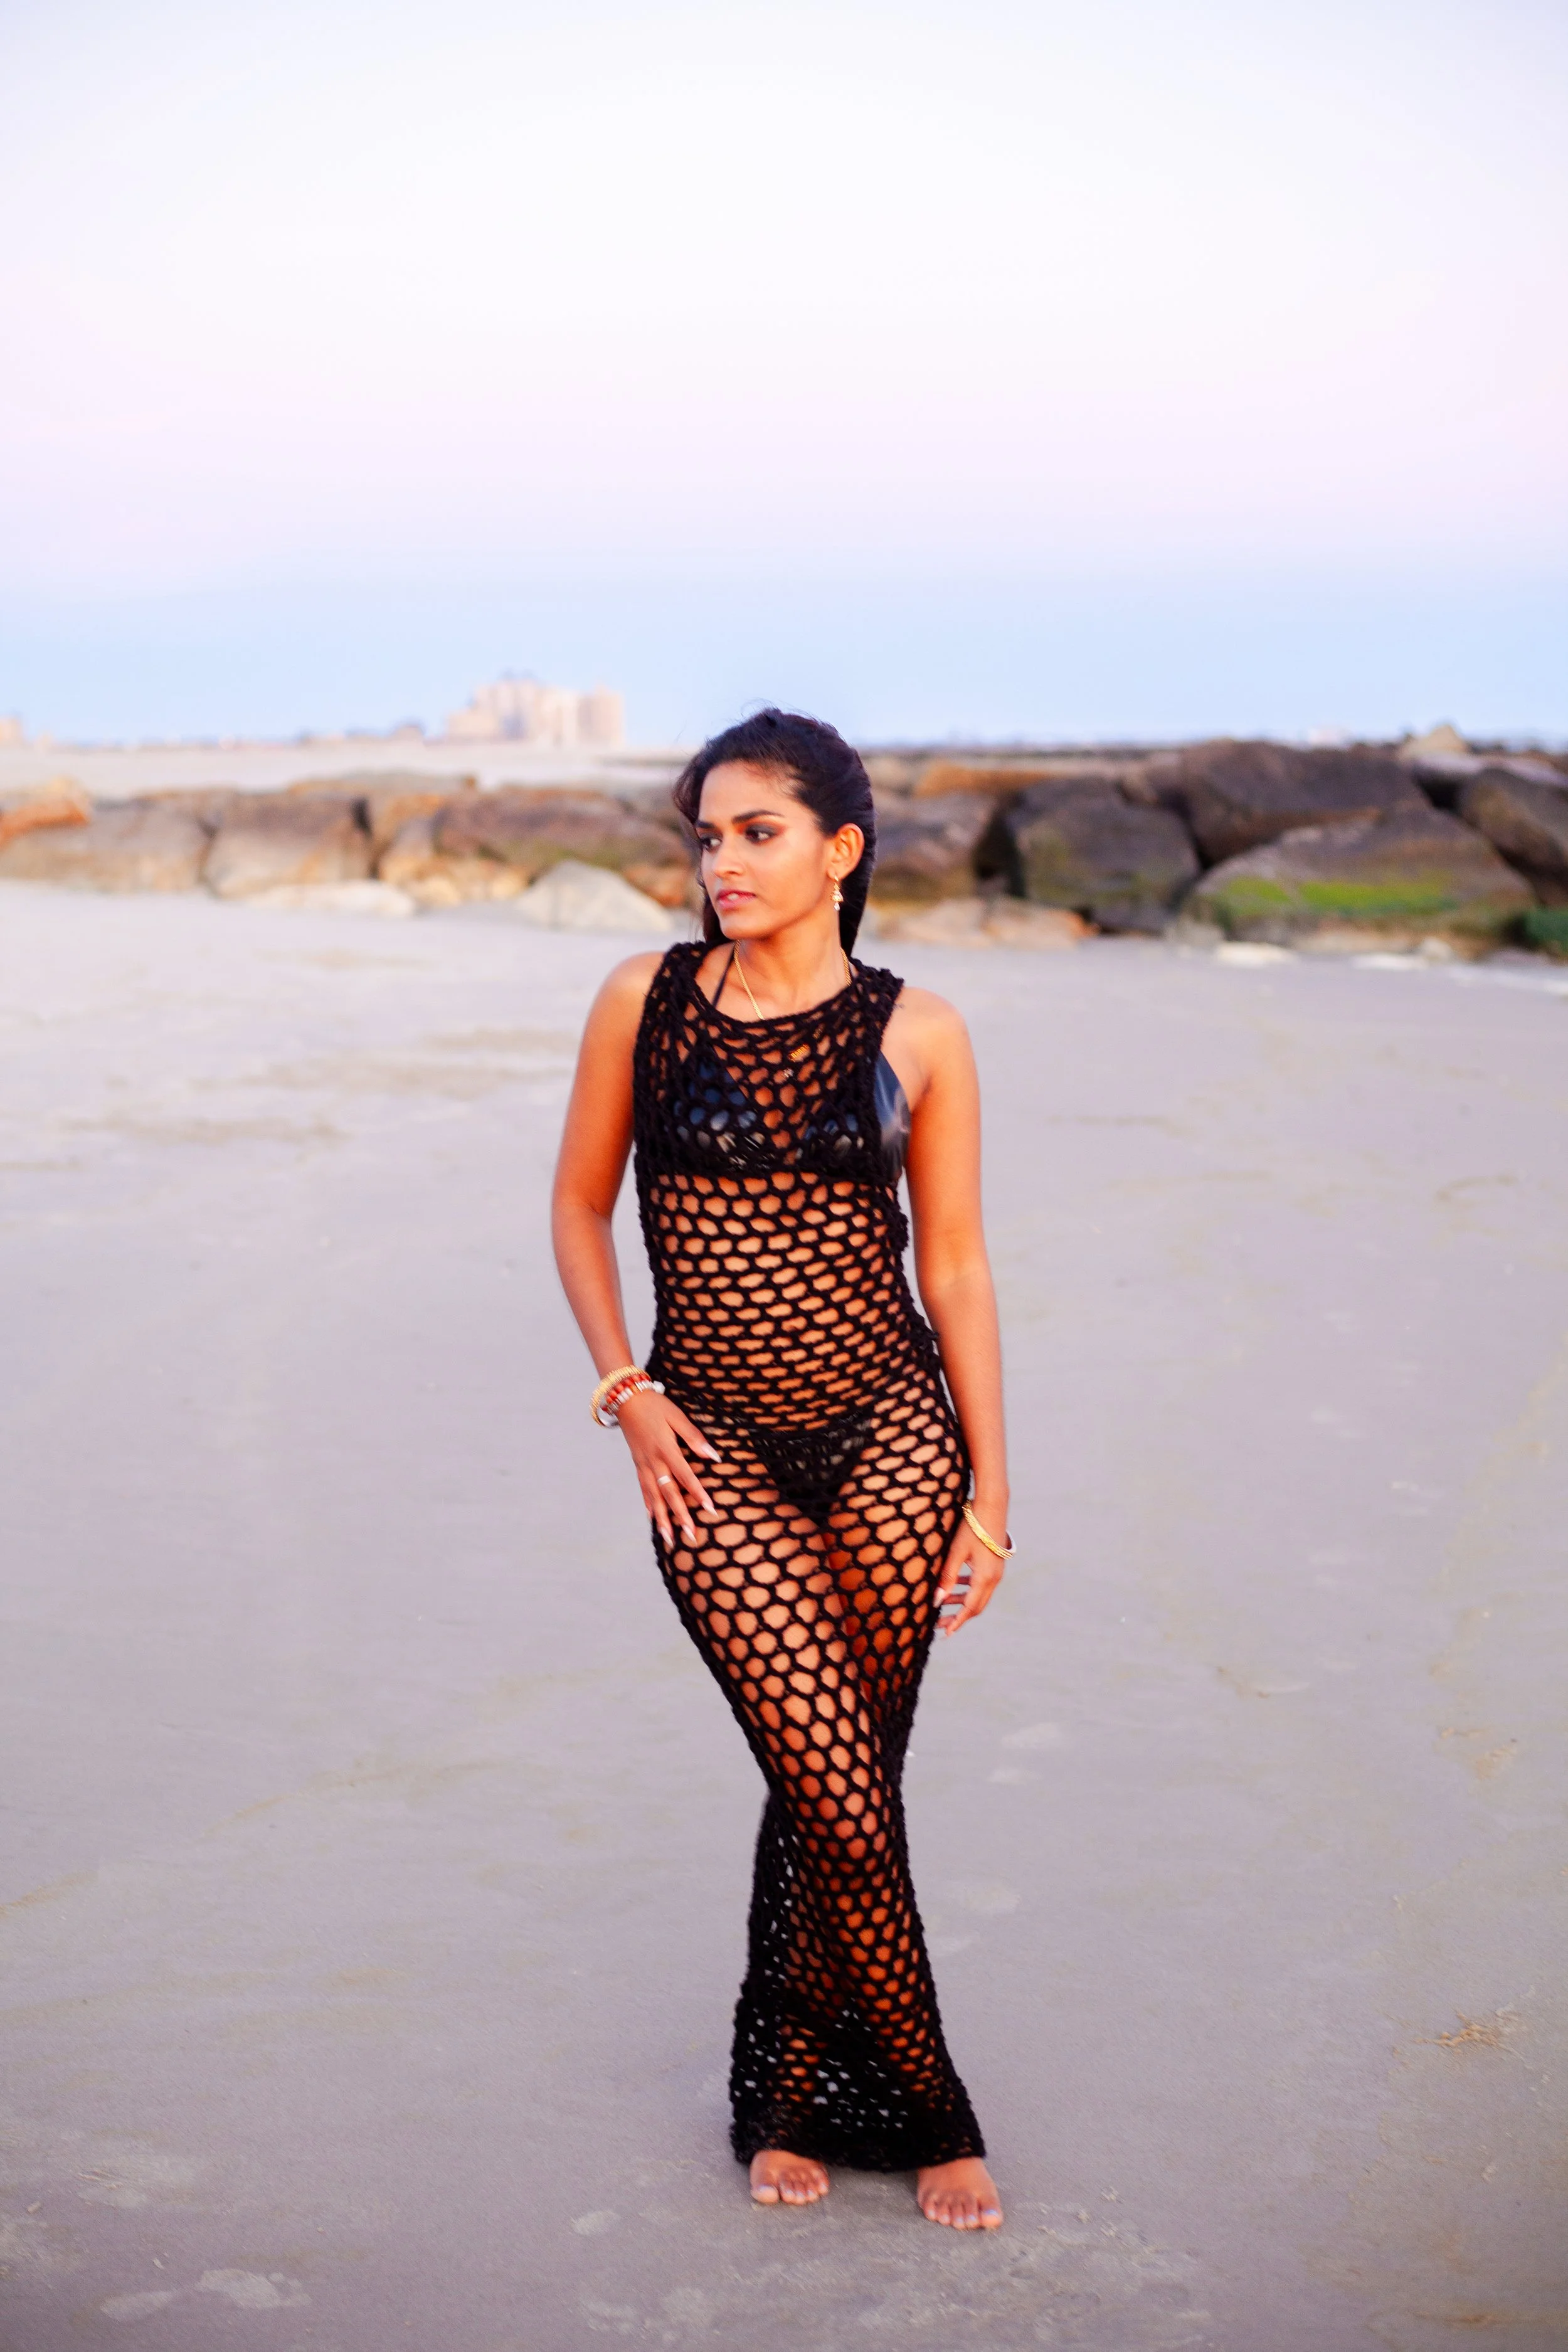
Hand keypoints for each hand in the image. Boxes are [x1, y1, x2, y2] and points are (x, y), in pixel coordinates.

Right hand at [615, 1386, 721, 1545]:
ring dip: (662, 1519)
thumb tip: (713, 1455)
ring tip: (669, 1539)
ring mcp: (643, 1465)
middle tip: (691, 1536)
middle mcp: (653, 1462)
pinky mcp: (637, 1465)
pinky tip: (653, 1518)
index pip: (685, 1476)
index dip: (698, 1493)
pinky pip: (643, 1489)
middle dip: (680, 1516)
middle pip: (669, 1493)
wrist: (626, 1399)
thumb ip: (693, 1437)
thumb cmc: (655, 1406)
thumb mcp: (677, 1416)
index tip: (711, 1509)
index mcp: (666, 1449)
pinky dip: (648, 1505)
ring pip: (654, 1497)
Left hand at [935, 1495, 1008, 1636]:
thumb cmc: (971, 1528)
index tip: (946, 1634)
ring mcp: (996, 1571)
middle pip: (976, 1606)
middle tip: (940, 1623)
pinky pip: (981, 1583)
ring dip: (962, 1601)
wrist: (992, 1507)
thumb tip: (936, 1600)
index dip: (957, 1622)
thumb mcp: (955, 1553)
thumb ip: (946, 1578)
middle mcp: (994, 1578)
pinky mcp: (995, 1563)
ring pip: (979, 1595)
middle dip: (958, 1615)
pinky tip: (955, 1583)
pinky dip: (968, 1588)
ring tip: (943, 1602)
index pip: (970, 1609)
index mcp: (985, 1578)